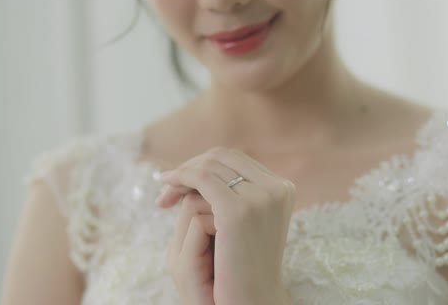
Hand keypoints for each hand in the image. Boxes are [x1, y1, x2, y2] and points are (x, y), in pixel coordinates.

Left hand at [156, 147, 294, 304]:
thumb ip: (237, 191)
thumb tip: (207, 165)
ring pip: (209, 166)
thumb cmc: (242, 264)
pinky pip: (201, 178)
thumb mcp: (246, 221)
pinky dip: (180, 179)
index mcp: (282, 188)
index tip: (182, 181)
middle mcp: (277, 188)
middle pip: (223, 157)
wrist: (250, 300)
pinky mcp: (238, 210)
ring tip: (164, 192)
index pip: (236, 159)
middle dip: (192, 166)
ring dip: (182, 174)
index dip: (205, 164)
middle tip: (167, 184)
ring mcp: (261, 197)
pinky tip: (166, 191)